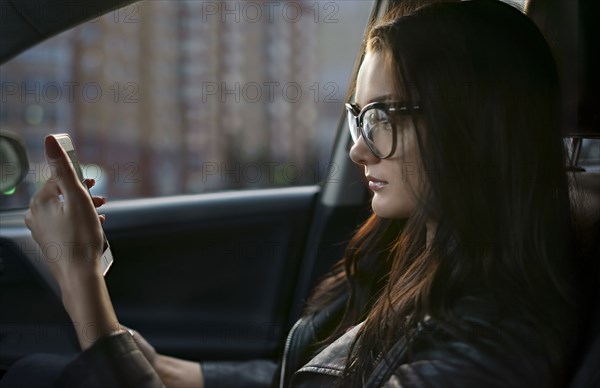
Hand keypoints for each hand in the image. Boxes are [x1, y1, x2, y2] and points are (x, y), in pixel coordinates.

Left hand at [25, 136, 105, 285]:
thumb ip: (64, 168)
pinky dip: (78, 221)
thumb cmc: (81, 238)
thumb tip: (50, 141)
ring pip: (63, 210)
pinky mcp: (49, 242)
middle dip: (82, 195)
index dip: (79, 179)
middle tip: (99, 199)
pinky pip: (63, 224)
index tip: (93, 184)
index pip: (58, 179)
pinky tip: (92, 225)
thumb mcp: (78, 198)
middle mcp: (35, 215)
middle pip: (61, 194)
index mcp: (39, 202)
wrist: (79, 274)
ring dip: (82, 208)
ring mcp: (41, 231)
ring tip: (99, 213)